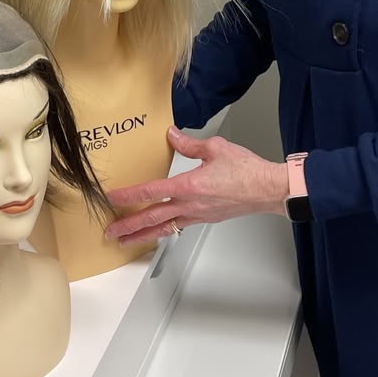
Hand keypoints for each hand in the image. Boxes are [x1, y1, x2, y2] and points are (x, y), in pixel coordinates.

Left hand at [104, 126, 288, 245]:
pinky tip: (159, 231)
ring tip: (127, 241)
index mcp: (188, 186)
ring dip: (143, 234)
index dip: (129, 195)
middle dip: (129, 225)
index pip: (151, 192)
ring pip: (164, 227)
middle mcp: (190, 205)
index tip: (112, 197)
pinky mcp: (205, 218)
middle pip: (152, 217)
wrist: (266, 189)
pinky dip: (164, 230)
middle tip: (111, 232)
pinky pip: (179, 226)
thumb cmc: (245, 170)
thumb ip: (188, 144)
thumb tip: (171, 135)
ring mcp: (197, 215)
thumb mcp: (215, 148)